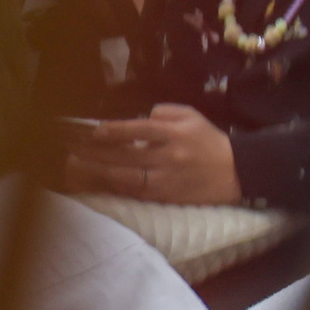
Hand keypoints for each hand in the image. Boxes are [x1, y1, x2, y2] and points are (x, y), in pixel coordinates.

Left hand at [63, 104, 240, 204]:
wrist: (237, 171)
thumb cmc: (209, 141)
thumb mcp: (191, 117)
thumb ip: (164, 112)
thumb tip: (141, 116)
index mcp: (175, 133)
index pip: (138, 130)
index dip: (113, 131)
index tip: (93, 131)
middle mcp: (169, 156)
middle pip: (126, 156)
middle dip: (96, 152)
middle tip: (72, 148)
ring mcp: (167, 179)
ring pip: (126, 177)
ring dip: (99, 172)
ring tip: (76, 165)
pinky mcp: (166, 197)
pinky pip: (135, 192)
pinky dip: (115, 186)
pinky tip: (98, 181)